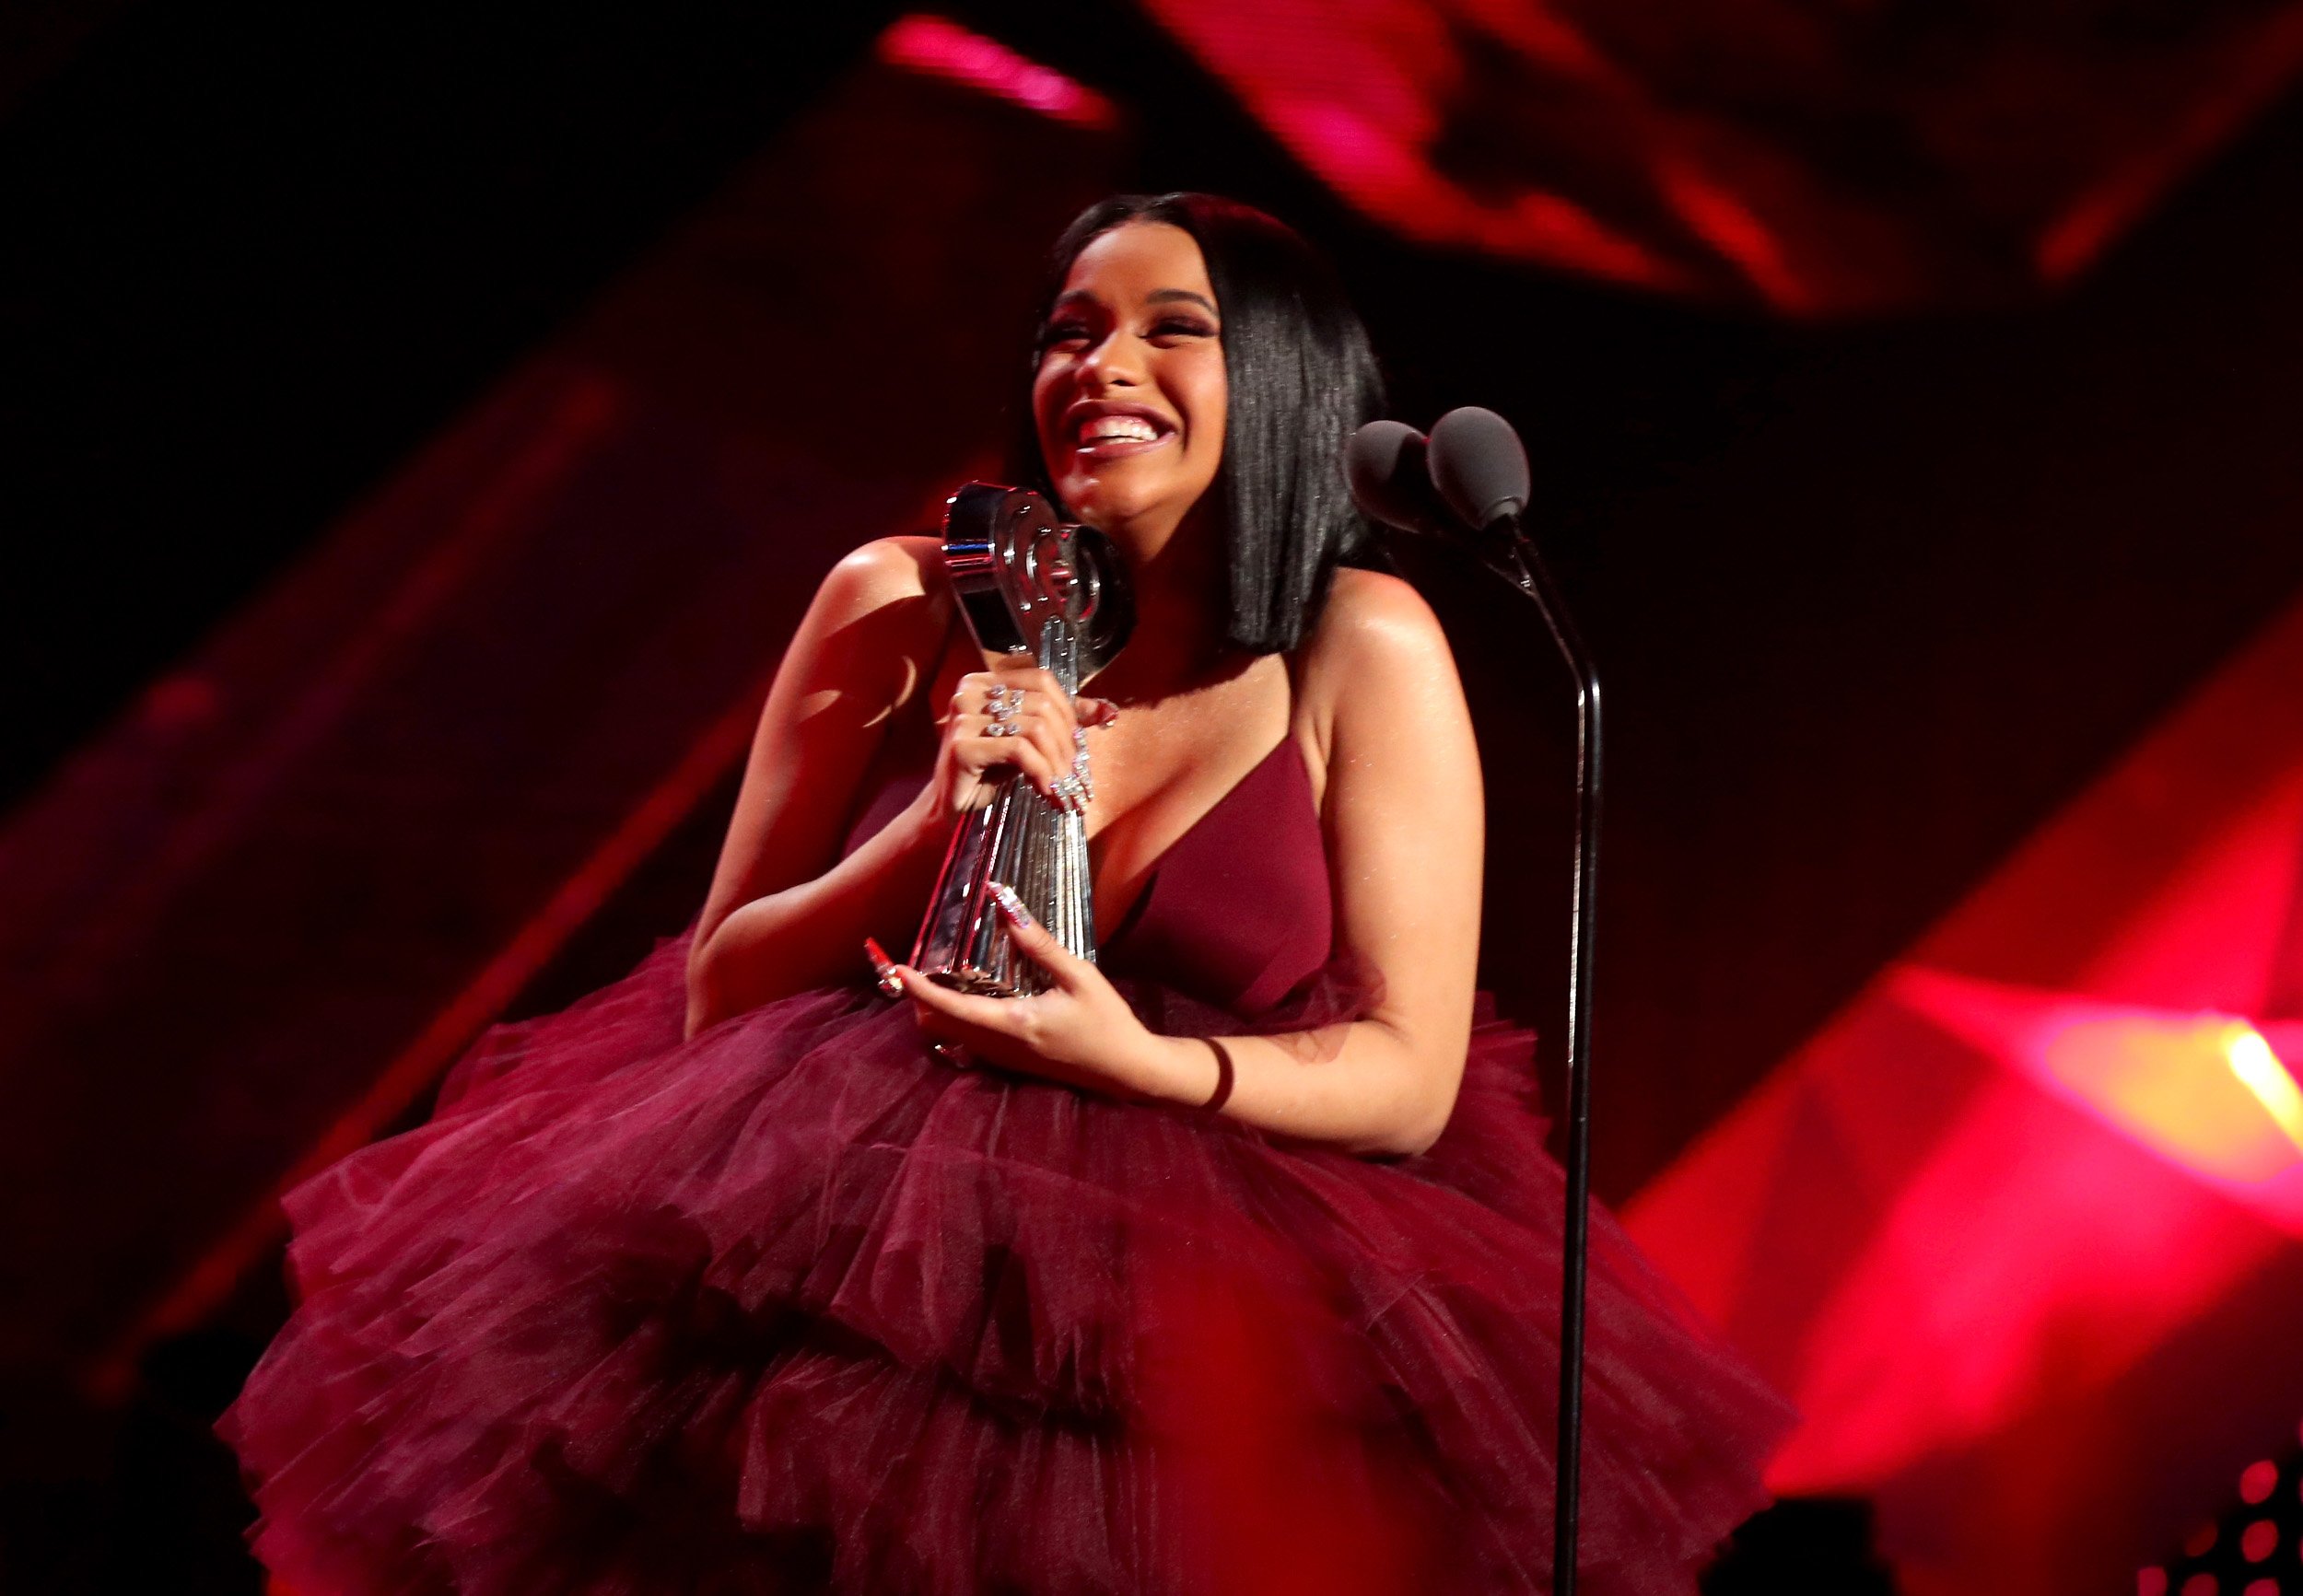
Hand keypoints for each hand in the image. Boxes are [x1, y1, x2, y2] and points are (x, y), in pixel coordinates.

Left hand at [887, 884, 1173, 1099]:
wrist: (1126, 1071)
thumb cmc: (1107, 1022)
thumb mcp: (1080, 977)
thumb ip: (1040, 944)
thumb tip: (1005, 904)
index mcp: (1011, 1024)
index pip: (948, 1006)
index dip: (917, 988)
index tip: (896, 967)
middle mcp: (997, 1045)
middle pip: (935, 1025)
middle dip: (916, 997)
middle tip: (912, 963)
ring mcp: (1001, 1058)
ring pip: (946, 1036)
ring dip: (931, 1008)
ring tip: (932, 974)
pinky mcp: (1008, 1062)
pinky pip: (964, 1042)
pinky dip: (951, 1019)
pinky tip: (963, 995)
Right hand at [928, 655, 1116, 818]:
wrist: (952, 809)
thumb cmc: (991, 772)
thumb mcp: (1029, 741)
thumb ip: (1063, 721)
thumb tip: (1108, 711)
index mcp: (985, 681)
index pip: (1041, 680)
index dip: (1068, 710)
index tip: (1077, 745)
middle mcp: (970, 691)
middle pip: (1042, 705)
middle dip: (1067, 743)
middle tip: (1075, 775)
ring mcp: (963, 716)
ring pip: (1034, 728)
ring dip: (1057, 762)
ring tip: (1064, 789)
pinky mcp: (962, 745)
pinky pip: (1019, 751)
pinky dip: (1041, 772)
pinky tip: (1047, 792)